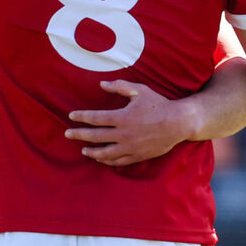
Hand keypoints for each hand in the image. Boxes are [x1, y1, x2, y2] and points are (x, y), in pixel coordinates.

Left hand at [66, 80, 190, 166]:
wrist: (178, 123)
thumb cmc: (158, 104)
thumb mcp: (140, 91)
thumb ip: (119, 87)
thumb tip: (101, 84)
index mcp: (123, 117)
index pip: (96, 118)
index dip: (82, 117)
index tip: (71, 116)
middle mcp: (124, 134)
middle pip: (95, 136)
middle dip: (79, 135)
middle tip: (68, 134)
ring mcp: (130, 147)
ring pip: (105, 153)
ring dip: (92, 151)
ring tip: (83, 150)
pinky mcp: (137, 155)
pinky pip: (118, 161)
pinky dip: (107, 161)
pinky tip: (100, 158)